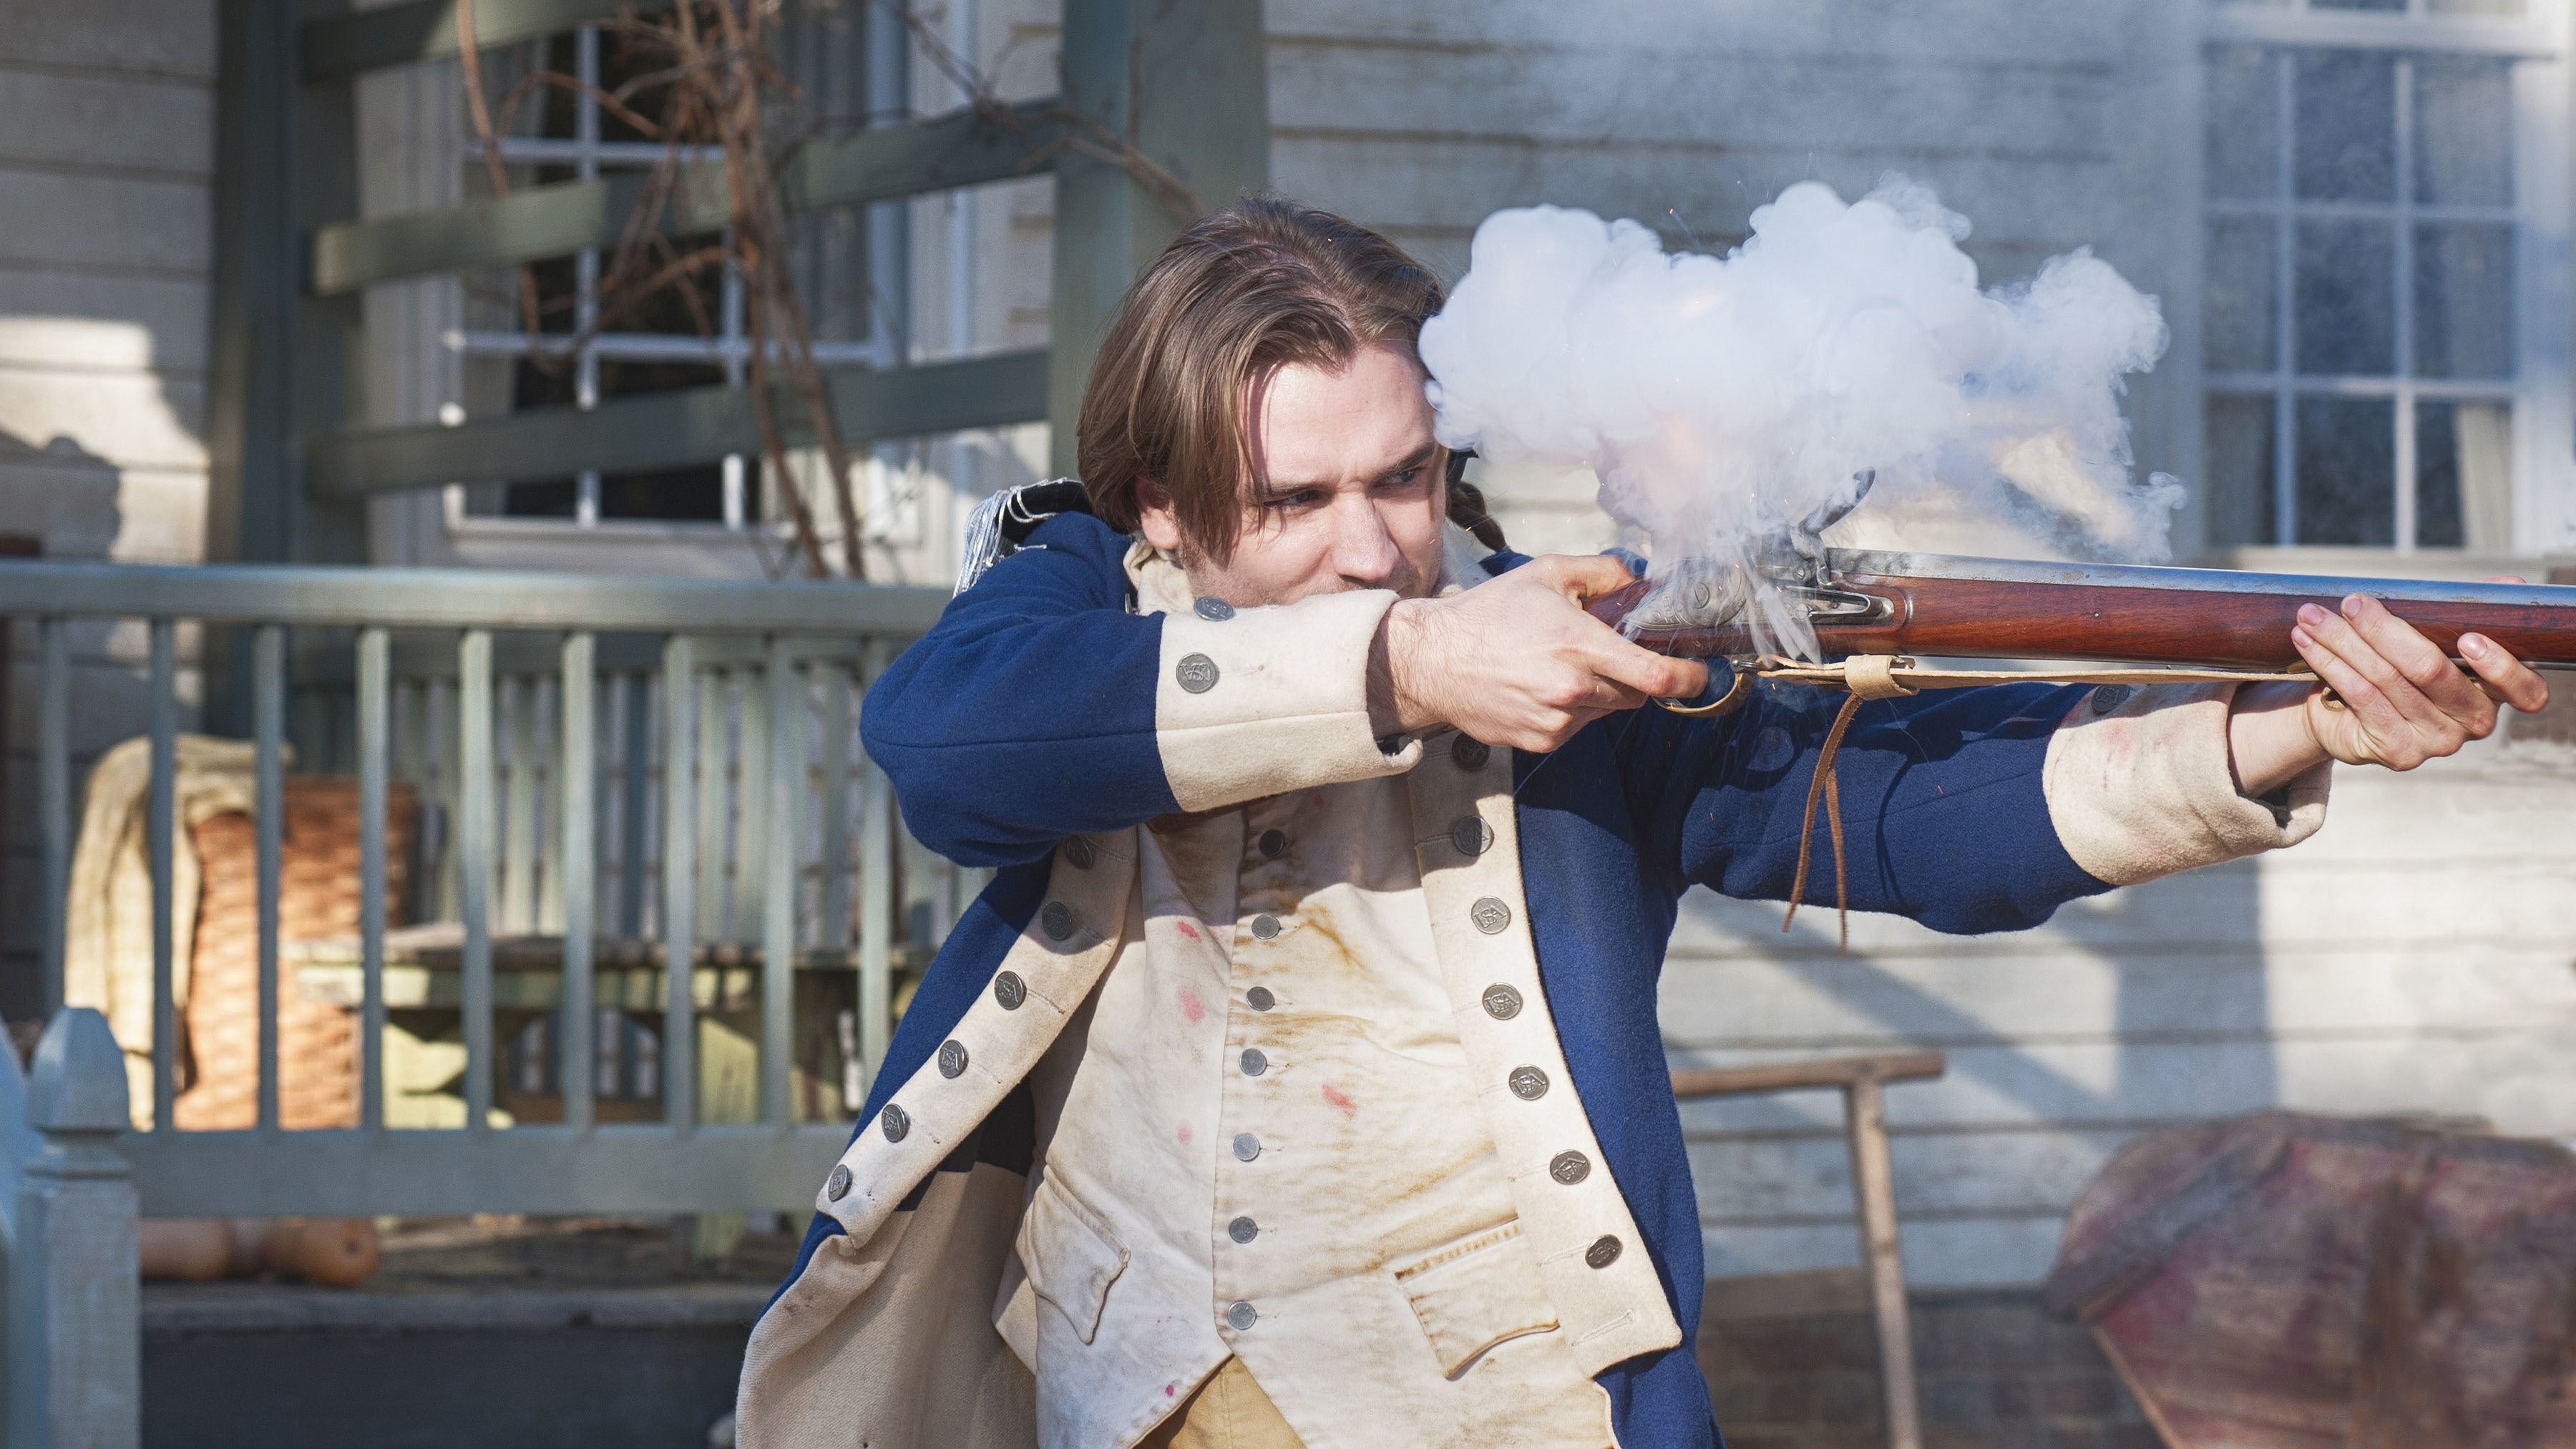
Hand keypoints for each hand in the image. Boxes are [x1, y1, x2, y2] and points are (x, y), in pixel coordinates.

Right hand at [1369, 554, 1707, 752]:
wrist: (1431, 661)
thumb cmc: (1486, 615)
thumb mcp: (1545, 575)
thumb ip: (1601, 572)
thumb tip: (1638, 580)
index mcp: (1579, 645)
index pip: (1656, 676)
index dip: (1688, 679)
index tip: (1697, 674)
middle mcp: (1572, 689)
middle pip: (1636, 694)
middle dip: (1632, 676)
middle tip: (1605, 653)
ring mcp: (1557, 720)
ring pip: (1606, 710)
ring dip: (1599, 692)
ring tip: (1559, 666)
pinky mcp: (1541, 740)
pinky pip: (1577, 727)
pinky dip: (1571, 709)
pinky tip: (1540, 686)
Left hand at [2227, 585, 2550, 796]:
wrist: (2346, 714)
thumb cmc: (2399, 666)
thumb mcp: (2435, 638)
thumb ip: (2469, 612)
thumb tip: (2510, 586)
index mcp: (2496, 692)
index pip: (2526, 691)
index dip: (2499, 666)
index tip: (2467, 636)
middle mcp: (2473, 722)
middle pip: (2430, 671)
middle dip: (2384, 630)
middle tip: (2352, 603)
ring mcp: (2436, 742)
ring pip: (2386, 680)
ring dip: (2344, 641)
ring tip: (2312, 616)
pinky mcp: (2399, 752)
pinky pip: (2361, 698)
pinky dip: (2330, 664)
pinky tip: (2307, 642)